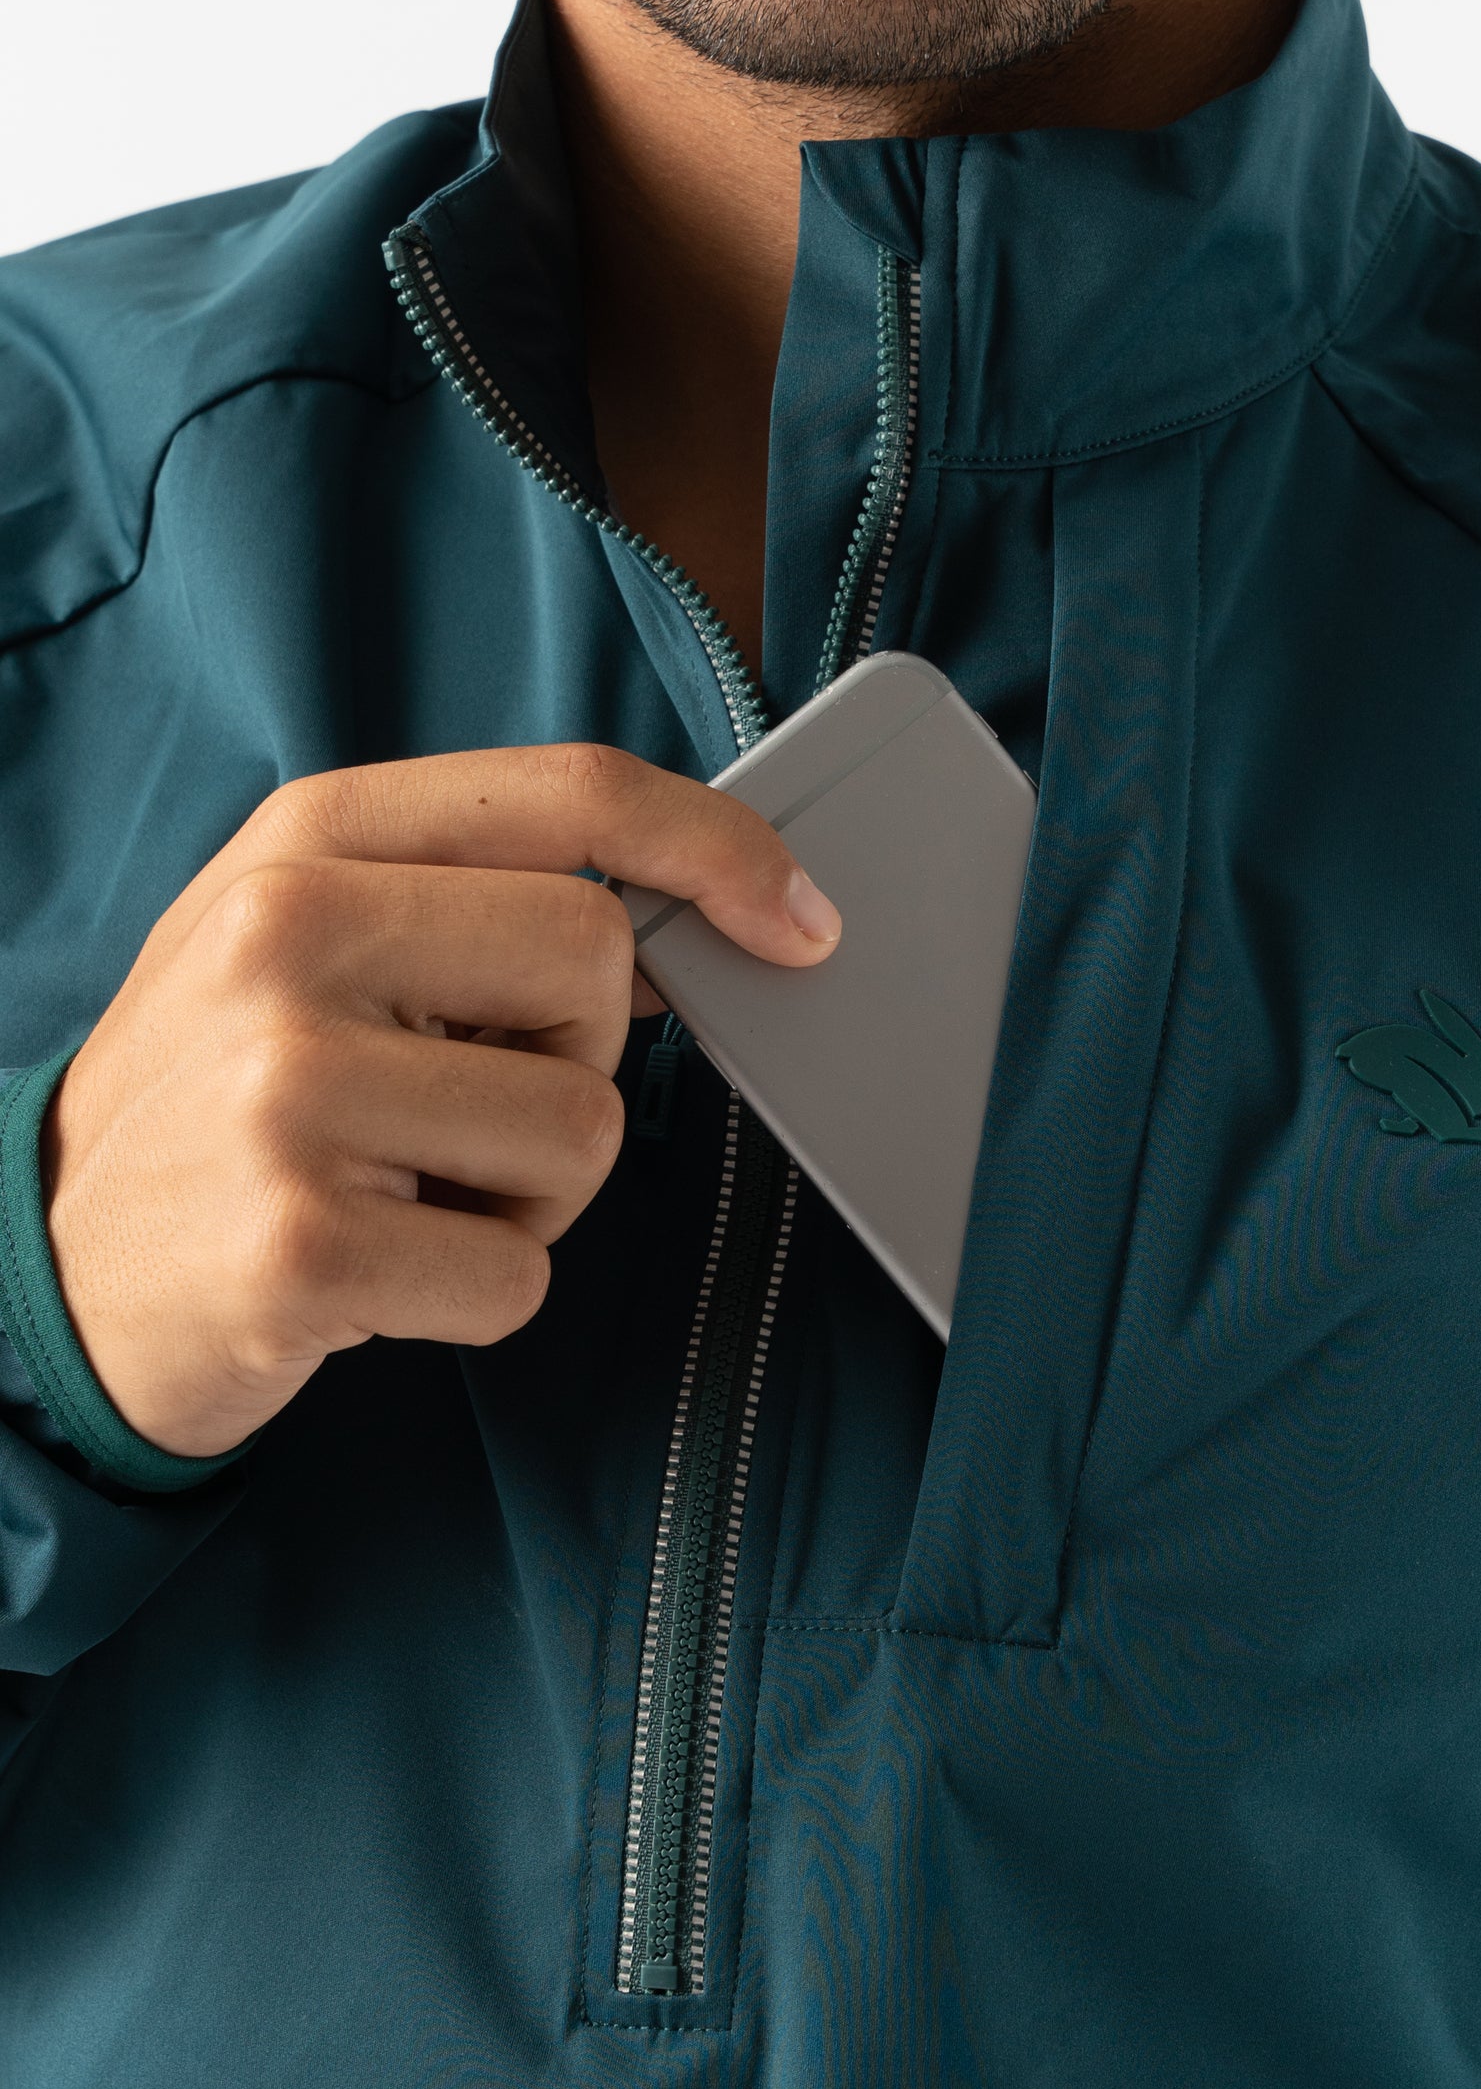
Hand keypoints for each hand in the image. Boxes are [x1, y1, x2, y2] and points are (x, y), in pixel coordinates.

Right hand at [40, 743, 839, 1458]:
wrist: (53, 1270)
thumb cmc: (226, 1101)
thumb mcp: (313, 948)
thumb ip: (473, 900)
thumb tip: (693, 916)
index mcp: (306, 843)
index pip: (571, 794)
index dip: (715, 846)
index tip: (799, 919)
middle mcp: (286, 939)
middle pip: (599, 961)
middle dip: (575, 1057)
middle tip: (459, 1107)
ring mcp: (286, 1091)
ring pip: (582, 1130)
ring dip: (528, 1197)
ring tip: (403, 1195)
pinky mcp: (300, 1244)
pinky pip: (523, 1276)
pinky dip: (479, 1294)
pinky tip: (380, 1274)